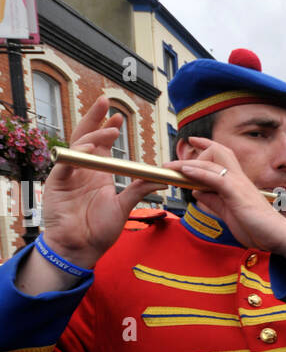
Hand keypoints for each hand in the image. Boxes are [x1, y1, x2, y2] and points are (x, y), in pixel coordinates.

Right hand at [36, 96, 156, 270]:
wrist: (81, 249)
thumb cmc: (99, 231)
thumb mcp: (123, 207)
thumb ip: (140, 190)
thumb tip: (163, 179)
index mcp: (99, 173)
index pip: (102, 144)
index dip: (108, 128)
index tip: (120, 117)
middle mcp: (83, 170)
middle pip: (86, 137)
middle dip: (95, 118)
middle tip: (105, 102)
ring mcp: (69, 175)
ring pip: (77, 147)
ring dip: (93, 137)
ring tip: (108, 133)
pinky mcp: (57, 184)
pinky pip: (65, 165)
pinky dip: (77, 156)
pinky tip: (89, 151)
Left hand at [177, 142, 285, 255]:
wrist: (275, 236)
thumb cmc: (256, 226)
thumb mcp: (228, 211)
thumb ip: (212, 199)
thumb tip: (196, 190)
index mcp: (237, 182)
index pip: (222, 155)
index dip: (207, 146)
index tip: (193, 141)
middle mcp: (238, 178)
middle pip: (217, 152)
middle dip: (197, 150)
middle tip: (176, 162)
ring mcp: (237, 184)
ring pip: (211, 164)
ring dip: (187, 164)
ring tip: (171, 166)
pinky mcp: (236, 193)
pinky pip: (215, 178)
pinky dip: (198, 172)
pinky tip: (185, 171)